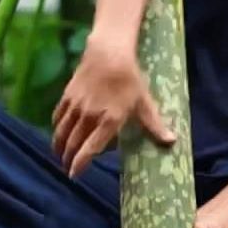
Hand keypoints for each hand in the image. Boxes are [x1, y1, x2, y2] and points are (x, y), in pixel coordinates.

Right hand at [52, 36, 175, 176]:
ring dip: (59, 146)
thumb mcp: (145, 103)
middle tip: (67, 168)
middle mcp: (89, 117)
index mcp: (109, 121)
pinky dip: (56, 127)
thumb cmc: (130, 79)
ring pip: (62, 132)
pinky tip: (58, 132)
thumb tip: (171, 142)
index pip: (90, 148)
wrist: (109, 53)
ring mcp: (76, 106)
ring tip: (60, 155)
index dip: (80, 163)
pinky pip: (58, 116)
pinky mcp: (68, 96)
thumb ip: (154, 125)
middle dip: (69, 159)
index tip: (74, 175)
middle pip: (73, 143)